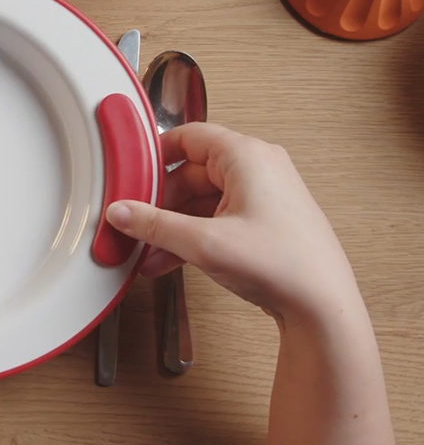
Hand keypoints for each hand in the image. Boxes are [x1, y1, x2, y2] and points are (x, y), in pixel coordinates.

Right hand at [106, 122, 361, 324]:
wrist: (323, 308)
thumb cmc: (282, 265)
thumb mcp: (203, 243)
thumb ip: (154, 224)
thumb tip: (120, 211)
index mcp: (246, 156)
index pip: (189, 136)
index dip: (155, 155)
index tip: (130, 175)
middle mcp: (256, 169)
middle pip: (191, 173)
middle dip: (159, 203)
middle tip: (133, 223)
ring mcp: (262, 196)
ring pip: (201, 201)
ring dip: (172, 226)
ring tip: (146, 252)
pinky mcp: (263, 222)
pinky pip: (216, 219)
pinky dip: (191, 236)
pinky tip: (167, 262)